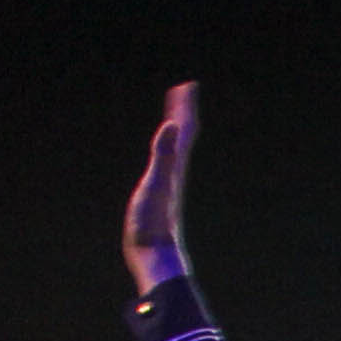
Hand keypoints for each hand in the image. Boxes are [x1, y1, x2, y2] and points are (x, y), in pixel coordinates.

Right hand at [123, 80, 199, 288]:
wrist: (155, 254)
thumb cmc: (153, 222)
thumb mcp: (156, 183)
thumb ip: (164, 154)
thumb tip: (172, 127)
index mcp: (175, 165)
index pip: (184, 130)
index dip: (184, 107)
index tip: (187, 85)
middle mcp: (175, 172)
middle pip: (183, 136)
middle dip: (182, 112)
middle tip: (182, 91)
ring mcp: (168, 184)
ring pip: (175, 150)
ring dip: (175, 130)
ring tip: (174, 117)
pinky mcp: (159, 196)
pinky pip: (164, 166)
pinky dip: (164, 152)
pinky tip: (163, 156)